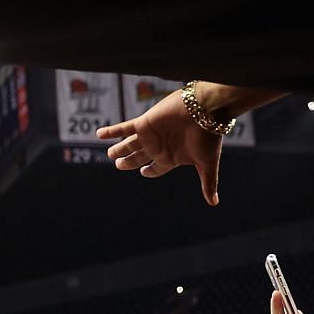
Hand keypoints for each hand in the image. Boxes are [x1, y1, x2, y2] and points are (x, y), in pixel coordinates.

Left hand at [95, 84, 225, 205]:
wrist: (205, 110)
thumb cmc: (208, 136)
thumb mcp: (206, 163)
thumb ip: (207, 183)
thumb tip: (214, 203)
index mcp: (170, 158)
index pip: (154, 168)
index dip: (148, 171)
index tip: (143, 172)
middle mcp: (158, 147)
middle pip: (137, 158)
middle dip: (128, 162)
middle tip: (118, 165)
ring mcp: (149, 136)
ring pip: (128, 145)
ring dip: (118, 149)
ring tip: (109, 154)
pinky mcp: (143, 123)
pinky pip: (122, 129)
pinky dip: (111, 132)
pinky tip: (99, 135)